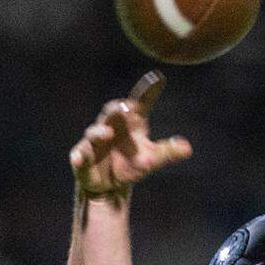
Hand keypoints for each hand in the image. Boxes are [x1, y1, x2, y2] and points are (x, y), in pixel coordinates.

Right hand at [70, 70, 192, 198]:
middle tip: (127, 107)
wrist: (110, 186)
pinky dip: (78, 157)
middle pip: (112, 112)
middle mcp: (111, 127)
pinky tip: (77, 159)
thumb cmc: (131, 164)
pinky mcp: (83, 159)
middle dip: (118, 109)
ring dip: (99, 132)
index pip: (140, 104)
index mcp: (131, 124)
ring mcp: (95, 142)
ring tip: (107, 133)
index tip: (157, 78)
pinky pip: (79, 155)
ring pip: (94, 133)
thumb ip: (167, 151)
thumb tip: (187, 147)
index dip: (148, 91)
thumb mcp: (151, 159)